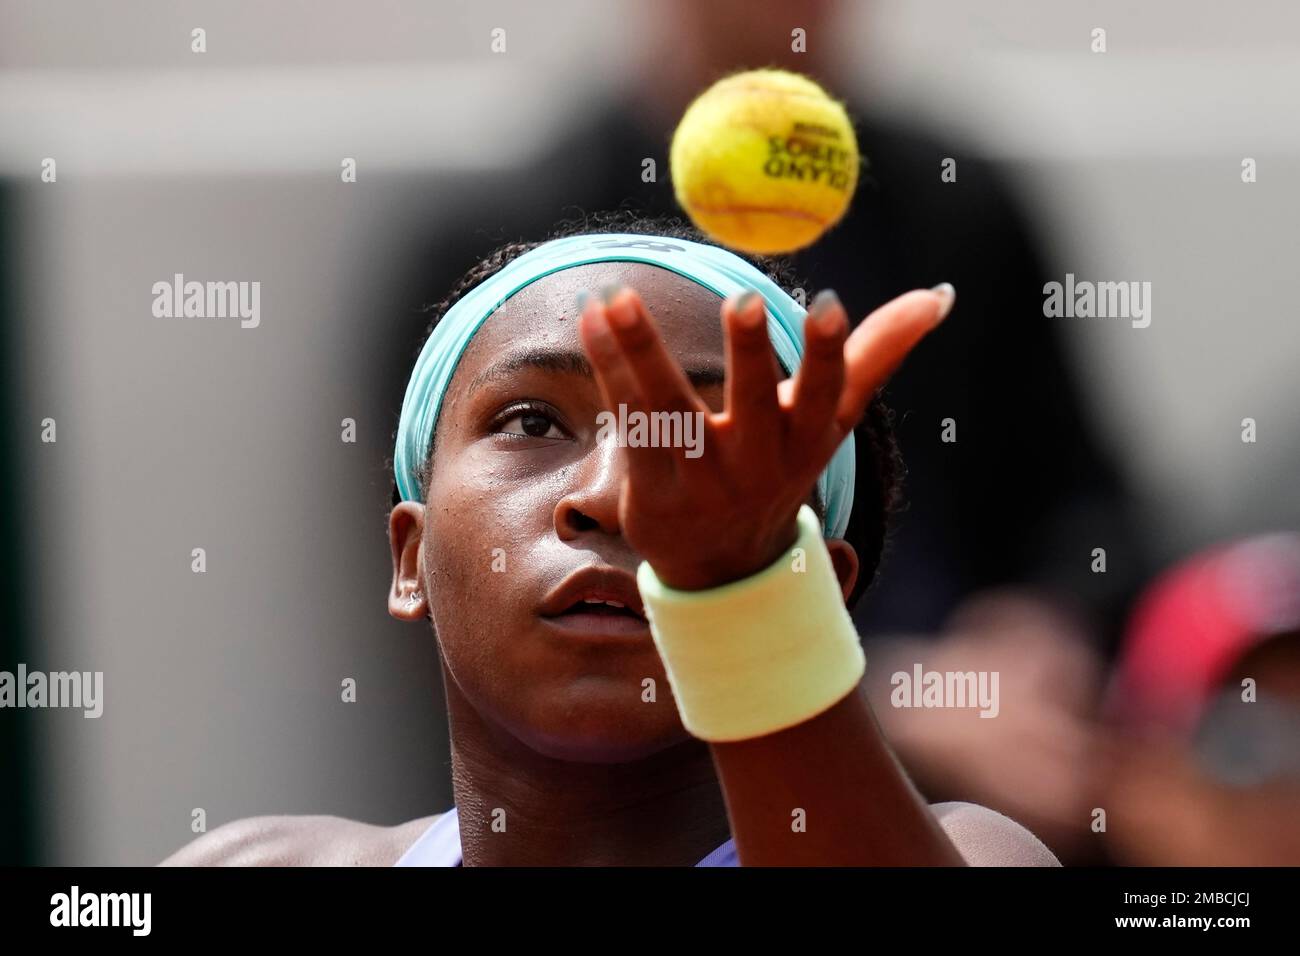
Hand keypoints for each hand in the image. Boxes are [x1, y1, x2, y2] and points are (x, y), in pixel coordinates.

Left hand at [577, 283, 951, 589]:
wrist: (722, 564)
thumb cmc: (779, 466)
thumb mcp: (828, 420)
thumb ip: (876, 355)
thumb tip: (939, 295)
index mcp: (804, 443)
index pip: (823, 396)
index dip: (828, 354)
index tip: (830, 302)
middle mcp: (755, 465)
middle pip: (751, 406)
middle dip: (749, 354)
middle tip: (742, 298)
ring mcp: (699, 483)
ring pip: (668, 410)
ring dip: (641, 350)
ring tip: (617, 293)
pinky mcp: (649, 492)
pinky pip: (626, 422)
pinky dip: (608, 368)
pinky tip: (592, 317)